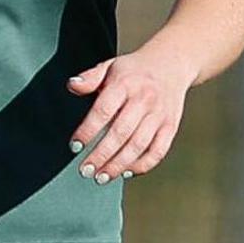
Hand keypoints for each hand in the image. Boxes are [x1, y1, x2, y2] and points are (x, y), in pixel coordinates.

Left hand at [67, 50, 196, 183]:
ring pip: (139, 145)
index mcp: (125, 84)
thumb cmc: (133, 70)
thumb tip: (72, 85)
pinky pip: (158, 150)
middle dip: (101, 155)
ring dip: (118, 164)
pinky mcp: (171, 126)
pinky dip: (143, 165)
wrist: (172, 65)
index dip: (88, 131)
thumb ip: (89, 78)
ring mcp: (159, 115)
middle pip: (120, 133)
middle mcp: (144, 100)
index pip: (103, 111)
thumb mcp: (109, 66)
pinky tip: (126, 172)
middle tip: (85, 170)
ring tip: (101, 177)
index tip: (75, 147)